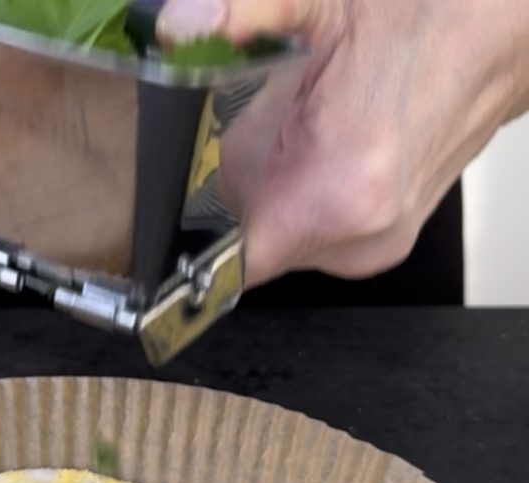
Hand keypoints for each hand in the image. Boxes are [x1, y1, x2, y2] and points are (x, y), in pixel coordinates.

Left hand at [158, 0, 528, 287]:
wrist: (499, 30)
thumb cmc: (425, 19)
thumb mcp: (319, 6)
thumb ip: (241, 15)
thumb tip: (179, 24)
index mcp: (340, 191)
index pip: (233, 264)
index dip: (197, 248)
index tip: (180, 226)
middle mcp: (359, 236)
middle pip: (251, 241)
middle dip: (245, 190)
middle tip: (277, 128)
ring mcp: (373, 247)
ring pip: (279, 235)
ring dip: (276, 191)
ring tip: (312, 130)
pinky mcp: (380, 245)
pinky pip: (309, 231)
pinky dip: (302, 195)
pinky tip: (326, 147)